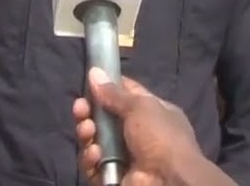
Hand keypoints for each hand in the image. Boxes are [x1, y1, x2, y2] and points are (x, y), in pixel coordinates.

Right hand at [74, 68, 200, 184]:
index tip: (90, 82)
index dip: (108, 87)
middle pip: (104, 119)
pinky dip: (90, 159)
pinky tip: (95, 153)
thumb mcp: (141, 107)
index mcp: (151, 113)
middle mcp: (137, 134)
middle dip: (89, 112)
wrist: (169, 179)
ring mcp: (123, 156)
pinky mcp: (111, 176)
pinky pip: (93, 165)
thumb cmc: (160, 136)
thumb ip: (115, 93)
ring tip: (87, 130)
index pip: (125, 95)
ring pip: (95, 141)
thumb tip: (94, 73)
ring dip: (87, 134)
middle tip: (80, 108)